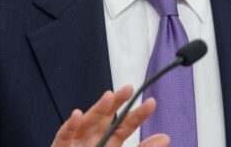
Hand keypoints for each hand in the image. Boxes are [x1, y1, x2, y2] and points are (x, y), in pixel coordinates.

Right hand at [51, 85, 169, 146]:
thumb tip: (165, 138)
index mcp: (109, 142)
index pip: (125, 126)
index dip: (138, 115)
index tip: (151, 102)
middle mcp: (93, 139)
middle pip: (106, 118)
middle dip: (117, 102)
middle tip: (129, 89)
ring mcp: (77, 143)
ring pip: (87, 123)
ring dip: (97, 109)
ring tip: (109, 96)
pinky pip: (64, 137)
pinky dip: (70, 126)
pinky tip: (76, 115)